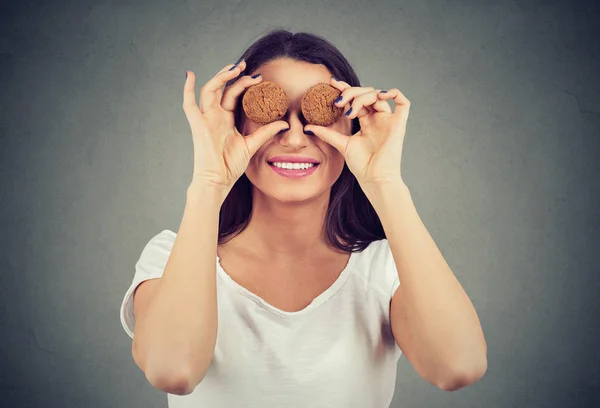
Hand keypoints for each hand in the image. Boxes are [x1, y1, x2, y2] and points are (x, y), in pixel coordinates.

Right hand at [183, 60, 288, 193]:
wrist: (218, 180)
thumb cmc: (230, 165)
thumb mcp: (252, 145)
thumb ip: (266, 132)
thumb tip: (285, 123)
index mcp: (225, 119)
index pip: (233, 95)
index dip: (244, 84)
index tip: (259, 78)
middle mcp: (214, 116)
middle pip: (222, 88)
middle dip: (233, 75)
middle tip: (245, 65)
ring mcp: (205, 119)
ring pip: (210, 90)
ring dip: (221, 76)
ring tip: (235, 68)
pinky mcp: (198, 125)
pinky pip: (189, 104)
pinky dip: (187, 89)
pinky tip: (190, 75)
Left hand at [304, 77, 409, 187]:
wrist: (374, 178)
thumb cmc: (361, 165)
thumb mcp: (341, 144)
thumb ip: (327, 133)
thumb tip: (307, 127)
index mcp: (366, 121)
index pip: (356, 99)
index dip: (345, 88)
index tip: (331, 83)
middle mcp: (378, 118)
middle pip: (366, 94)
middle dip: (351, 93)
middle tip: (338, 103)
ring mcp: (388, 120)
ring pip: (378, 95)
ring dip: (362, 97)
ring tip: (350, 111)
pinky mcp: (398, 124)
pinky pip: (403, 103)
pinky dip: (393, 93)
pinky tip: (380, 95)